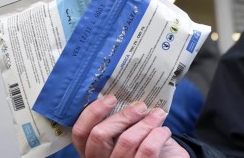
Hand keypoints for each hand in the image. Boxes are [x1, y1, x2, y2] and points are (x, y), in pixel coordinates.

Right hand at [72, 94, 188, 157]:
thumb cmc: (145, 144)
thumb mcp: (129, 131)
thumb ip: (122, 119)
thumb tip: (127, 92)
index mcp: (92, 149)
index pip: (80, 132)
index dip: (93, 112)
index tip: (112, 98)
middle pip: (99, 135)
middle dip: (122, 116)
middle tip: (141, 106)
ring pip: (126, 141)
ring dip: (146, 122)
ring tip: (158, 115)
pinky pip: (146, 150)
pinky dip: (158, 135)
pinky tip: (164, 131)